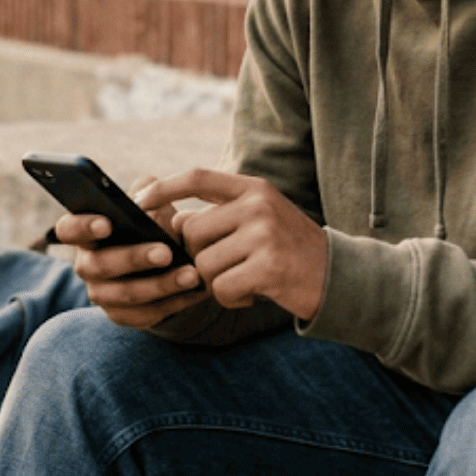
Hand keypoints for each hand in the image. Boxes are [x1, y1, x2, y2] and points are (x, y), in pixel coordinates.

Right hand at [54, 189, 208, 328]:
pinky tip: (194, 292)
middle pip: (100, 264)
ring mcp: (102, 293)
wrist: (172, 262)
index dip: (83, 227)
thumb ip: (148, 192)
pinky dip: (173, 303)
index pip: (68, 228)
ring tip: (191, 274)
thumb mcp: (152, 204)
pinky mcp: (121, 315)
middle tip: (166, 252)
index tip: (106, 224)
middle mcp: (87, 263)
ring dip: (161, 284)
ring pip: (126, 293)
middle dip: (134, 258)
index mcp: (86, 231)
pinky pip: (144, 314)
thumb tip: (145, 197)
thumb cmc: (156, 225)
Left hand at [137, 169, 328, 321]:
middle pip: (191, 232)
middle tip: (225, 267)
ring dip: (216, 282)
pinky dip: (232, 299)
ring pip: (203, 265)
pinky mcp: (269, 267)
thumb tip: (172, 221)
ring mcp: (264, 234)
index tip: (138, 200)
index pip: (196, 177)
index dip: (163, 188)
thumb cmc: (288, 249)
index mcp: (252, 188)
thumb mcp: (259, 219)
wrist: (338, 277)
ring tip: (245, 280)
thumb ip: (221, 215)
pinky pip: (222, 288)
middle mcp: (257, 205)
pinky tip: (254, 294)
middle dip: (197, 257)